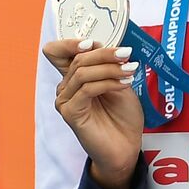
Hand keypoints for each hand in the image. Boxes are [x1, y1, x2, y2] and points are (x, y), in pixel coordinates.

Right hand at [44, 38, 144, 188]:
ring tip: (131, 70)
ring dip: (110, 68)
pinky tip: (124, 84)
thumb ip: (108, 66)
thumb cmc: (123, 117)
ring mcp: (65, 101)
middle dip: (104, 54)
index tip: (94, 42)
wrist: (126, 147)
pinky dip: (107, 83)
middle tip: (127, 54)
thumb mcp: (119, 83)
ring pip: (82, 73)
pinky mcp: (70, 113)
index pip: (58, 52)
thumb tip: (101, 46)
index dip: (70, 43)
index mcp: (74, 77)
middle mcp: (66, 87)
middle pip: (77, 59)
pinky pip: (86, 90)